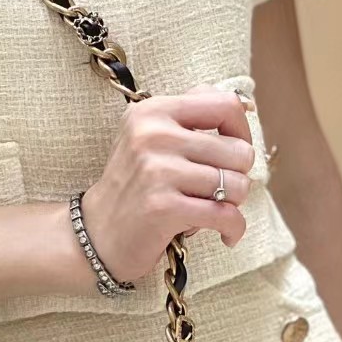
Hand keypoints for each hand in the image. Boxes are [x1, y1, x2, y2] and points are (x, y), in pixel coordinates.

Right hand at [78, 85, 254, 283]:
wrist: (98, 235)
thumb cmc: (135, 187)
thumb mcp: (149, 138)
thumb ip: (189, 117)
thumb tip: (242, 106)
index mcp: (153, 111)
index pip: (225, 106)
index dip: (242, 132)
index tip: (234, 154)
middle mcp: (153, 135)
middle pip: (238, 151)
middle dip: (237, 176)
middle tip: (217, 191)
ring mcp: (157, 172)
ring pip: (236, 184)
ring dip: (233, 204)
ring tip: (212, 210)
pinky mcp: (163, 208)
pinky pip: (226, 216)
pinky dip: (234, 230)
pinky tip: (227, 235)